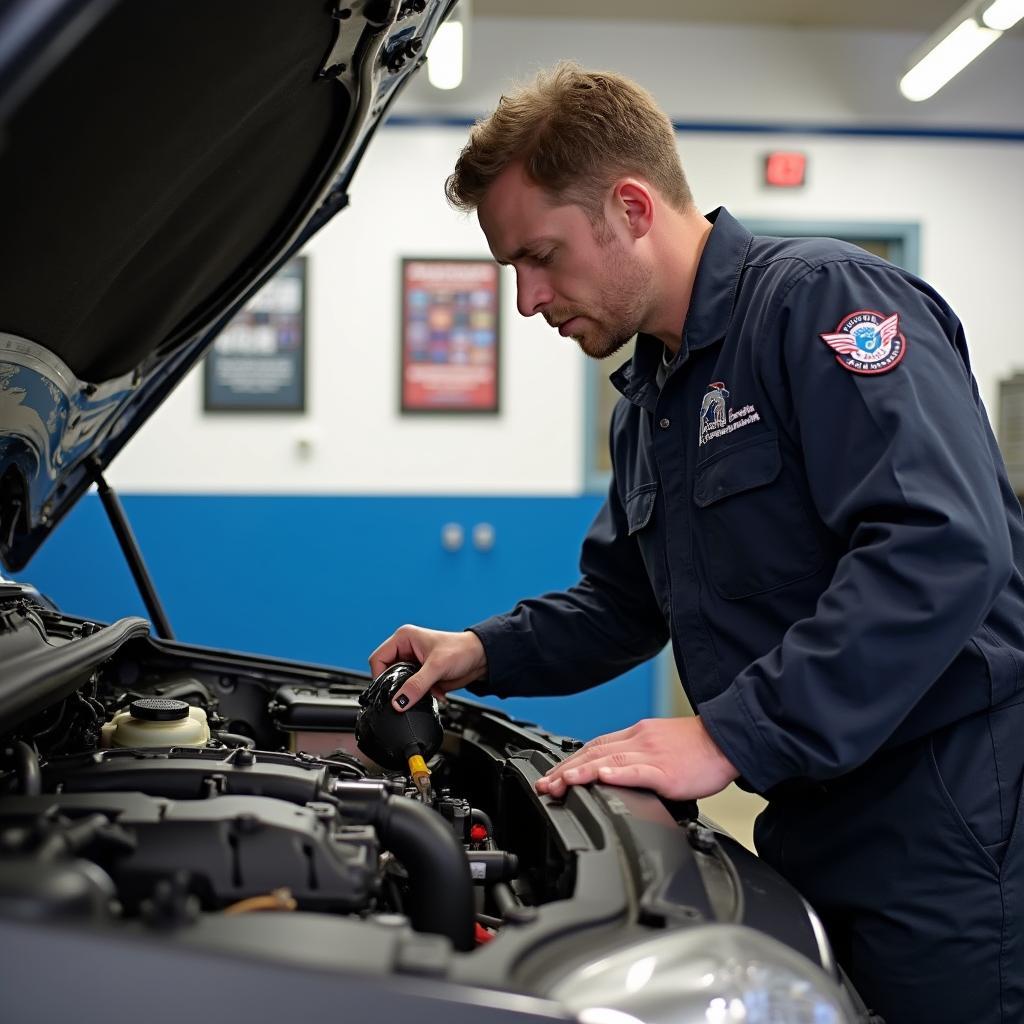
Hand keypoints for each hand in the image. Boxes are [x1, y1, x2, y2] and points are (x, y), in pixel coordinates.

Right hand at [368, 625, 487, 711]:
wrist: (480, 659)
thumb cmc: (461, 650)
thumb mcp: (436, 667)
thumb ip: (416, 685)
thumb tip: (398, 702)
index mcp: (403, 638)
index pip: (378, 658)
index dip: (380, 676)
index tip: (388, 691)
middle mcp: (405, 649)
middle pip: (387, 673)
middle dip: (398, 686)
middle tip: (409, 694)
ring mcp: (413, 663)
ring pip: (399, 684)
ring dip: (412, 692)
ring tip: (426, 690)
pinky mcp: (421, 676)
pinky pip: (411, 690)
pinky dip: (420, 695)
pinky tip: (434, 692)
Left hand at [536, 716, 737, 800]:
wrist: (730, 739)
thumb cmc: (701, 748)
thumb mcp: (662, 745)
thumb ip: (639, 757)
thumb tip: (617, 773)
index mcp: (638, 735)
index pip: (595, 745)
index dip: (570, 760)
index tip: (553, 774)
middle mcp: (640, 741)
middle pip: (593, 752)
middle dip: (565, 770)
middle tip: (544, 785)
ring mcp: (652, 754)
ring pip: (608, 760)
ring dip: (580, 773)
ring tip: (560, 783)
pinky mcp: (667, 770)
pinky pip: (638, 771)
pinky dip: (617, 773)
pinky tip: (601, 777)